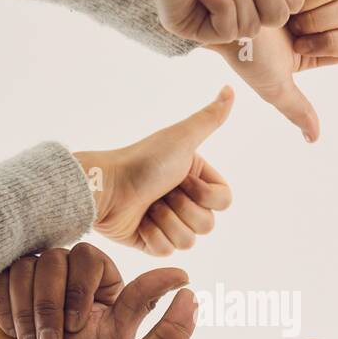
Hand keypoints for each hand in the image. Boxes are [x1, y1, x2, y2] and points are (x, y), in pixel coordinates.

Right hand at [0, 243, 187, 338]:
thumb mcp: (113, 338)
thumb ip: (143, 301)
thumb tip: (183, 273)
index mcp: (100, 278)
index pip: (89, 256)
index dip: (78, 292)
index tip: (76, 327)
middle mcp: (68, 268)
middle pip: (55, 257)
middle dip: (50, 306)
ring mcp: (34, 270)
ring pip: (26, 267)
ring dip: (27, 313)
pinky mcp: (3, 276)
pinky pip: (1, 274)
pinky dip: (5, 309)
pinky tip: (11, 331)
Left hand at [75, 89, 234, 255]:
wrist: (106, 188)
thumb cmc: (142, 161)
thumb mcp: (181, 138)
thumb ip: (210, 117)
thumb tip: (231, 86)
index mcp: (196, 177)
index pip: (224, 201)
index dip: (205, 194)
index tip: (183, 178)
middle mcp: (185, 200)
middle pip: (208, 224)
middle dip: (183, 209)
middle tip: (161, 193)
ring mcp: (168, 222)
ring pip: (189, 242)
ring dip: (166, 222)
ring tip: (148, 207)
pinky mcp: (151, 242)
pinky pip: (167, 252)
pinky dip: (152, 237)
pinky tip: (139, 222)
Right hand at [210, 0, 337, 141]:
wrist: (217, 17)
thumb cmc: (243, 53)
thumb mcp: (272, 85)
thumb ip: (296, 108)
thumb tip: (314, 138)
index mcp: (324, 42)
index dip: (329, 41)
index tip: (299, 43)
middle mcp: (323, 12)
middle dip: (315, 19)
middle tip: (286, 24)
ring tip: (276, 4)